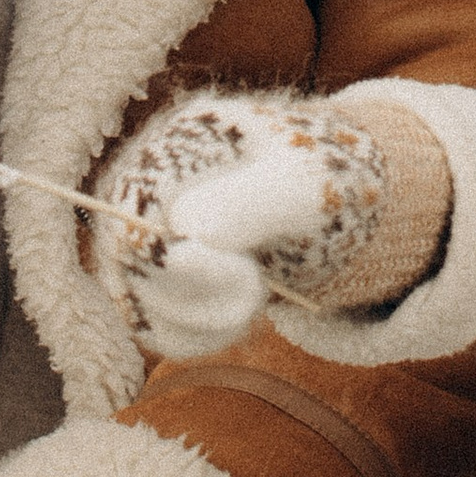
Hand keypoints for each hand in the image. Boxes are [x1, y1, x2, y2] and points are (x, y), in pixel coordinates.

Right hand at [96, 91, 451, 362]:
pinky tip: (237, 323)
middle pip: (127, 257)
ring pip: (137, 295)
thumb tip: (187, 232)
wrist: (348, 201)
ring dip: (194, 320)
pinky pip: (156, 319)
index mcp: (185, 141)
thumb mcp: (305, 185)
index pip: (135, 206)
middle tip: (257, 297)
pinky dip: (194, 335)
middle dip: (191, 296)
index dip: (177, 260)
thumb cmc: (329, 181)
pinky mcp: (166, 273)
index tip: (247, 279)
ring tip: (254, 307)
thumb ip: (249, 202)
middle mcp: (154, 183)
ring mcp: (154, 228)